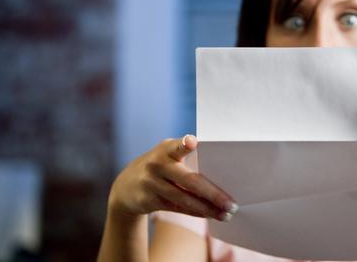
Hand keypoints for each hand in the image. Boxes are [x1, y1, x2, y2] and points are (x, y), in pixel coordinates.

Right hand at [108, 135, 237, 220]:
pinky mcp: (149, 201)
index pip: (176, 146)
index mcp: (166, 149)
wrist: (125, 185)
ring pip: (185, 199)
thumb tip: (219, 173)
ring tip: (225, 214)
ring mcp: (151, 184)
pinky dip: (196, 212)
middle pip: (190, 181)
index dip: (184, 144)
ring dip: (207, 209)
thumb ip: (186, 158)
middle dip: (213, 194)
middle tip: (231, 204)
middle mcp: (157, 165)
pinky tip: (210, 215)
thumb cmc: (159, 165)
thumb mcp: (167, 154)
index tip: (192, 142)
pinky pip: (178, 208)